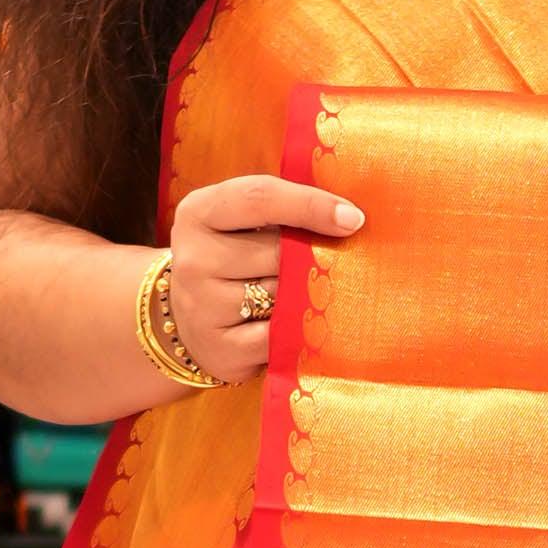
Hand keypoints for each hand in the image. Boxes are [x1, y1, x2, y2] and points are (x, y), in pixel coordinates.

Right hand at [163, 169, 363, 382]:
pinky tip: (293, 325)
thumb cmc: (234, 262)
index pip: (261, 198)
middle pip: (279, 251)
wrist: (193, 321)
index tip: (353, 219)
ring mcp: (202, 306)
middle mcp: (194, 258)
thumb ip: (285, 211)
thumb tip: (350, 218)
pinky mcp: (220, 349)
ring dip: (304, 296)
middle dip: (309, 258)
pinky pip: (281, 336)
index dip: (311, 205)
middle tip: (318, 266)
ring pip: (283, 296)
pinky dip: (297, 331)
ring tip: (296, 296)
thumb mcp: (244, 224)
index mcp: (199, 213)